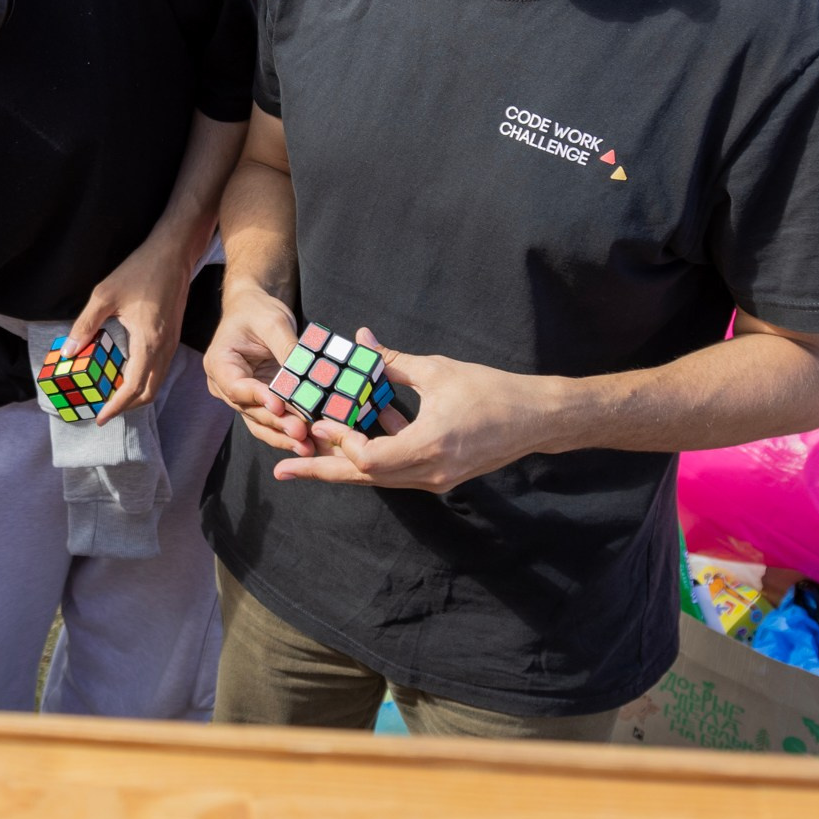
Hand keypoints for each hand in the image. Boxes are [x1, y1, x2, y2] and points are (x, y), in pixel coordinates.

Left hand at [63, 237, 192, 423]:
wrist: (173, 253)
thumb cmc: (140, 270)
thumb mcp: (104, 295)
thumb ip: (85, 325)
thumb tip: (68, 352)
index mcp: (148, 342)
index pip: (133, 388)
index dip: (115, 406)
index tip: (99, 417)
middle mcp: (164, 348)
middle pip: (148, 392)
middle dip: (126, 407)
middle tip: (104, 411)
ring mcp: (172, 343)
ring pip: (156, 381)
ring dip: (136, 394)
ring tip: (112, 396)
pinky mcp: (173, 337)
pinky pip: (159, 368)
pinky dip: (144, 379)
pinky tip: (126, 373)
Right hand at [203, 282, 307, 453]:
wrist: (253, 311)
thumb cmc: (258, 312)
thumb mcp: (273, 322)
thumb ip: (287, 348)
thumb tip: (306, 375)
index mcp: (219, 362)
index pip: (236, 386)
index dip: (257, 397)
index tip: (279, 405)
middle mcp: (224, 385)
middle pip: (249, 409)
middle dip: (276, 422)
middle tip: (301, 431)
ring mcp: (241, 397)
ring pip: (259, 422)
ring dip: (283, 435)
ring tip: (306, 445)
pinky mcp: (259, 402)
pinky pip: (271, 421)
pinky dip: (288, 432)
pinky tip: (308, 441)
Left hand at [271, 331, 534, 492]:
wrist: (536, 419)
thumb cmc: (492, 391)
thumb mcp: (438, 371)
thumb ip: (393, 361)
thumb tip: (359, 339)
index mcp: (429, 446)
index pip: (370, 458)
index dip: (340, 441)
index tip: (318, 420)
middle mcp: (429, 472)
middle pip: (364, 478)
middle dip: (321, 470)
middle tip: (282, 468)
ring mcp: (435, 479)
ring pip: (377, 478)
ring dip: (342, 464)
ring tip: (305, 456)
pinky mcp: (439, 476)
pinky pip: (395, 471)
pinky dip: (371, 455)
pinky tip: (354, 435)